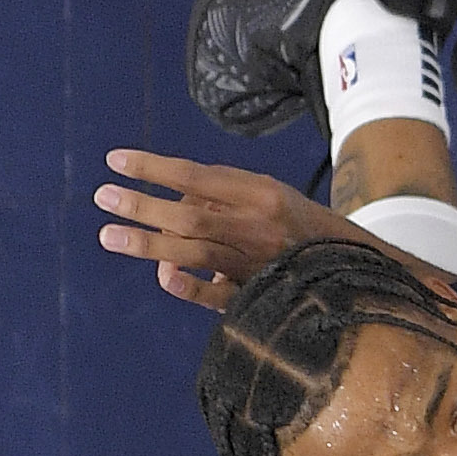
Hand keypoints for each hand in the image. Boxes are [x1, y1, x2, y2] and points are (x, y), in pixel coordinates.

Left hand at [94, 148, 354, 310]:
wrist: (352, 267)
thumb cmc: (298, 225)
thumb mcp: (269, 195)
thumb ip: (222, 194)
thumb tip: (169, 197)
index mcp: (262, 194)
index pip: (197, 176)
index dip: (153, 169)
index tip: (116, 161)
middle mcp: (258, 226)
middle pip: (189, 214)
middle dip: (142, 205)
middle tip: (104, 196)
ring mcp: (256, 262)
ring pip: (194, 251)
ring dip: (147, 243)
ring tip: (109, 235)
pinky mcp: (257, 294)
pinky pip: (216, 293)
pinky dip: (188, 285)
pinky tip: (163, 275)